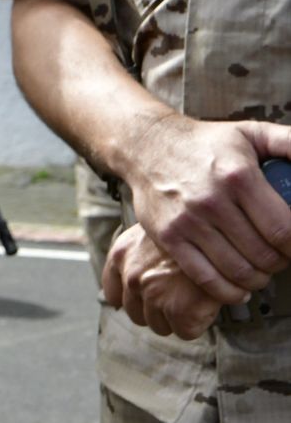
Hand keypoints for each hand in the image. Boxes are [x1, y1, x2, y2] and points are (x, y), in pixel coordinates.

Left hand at [103, 224, 227, 339]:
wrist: (222, 230)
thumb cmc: (191, 227)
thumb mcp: (156, 230)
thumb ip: (142, 253)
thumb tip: (140, 279)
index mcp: (121, 254)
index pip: (113, 294)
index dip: (132, 300)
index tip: (147, 299)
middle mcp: (131, 275)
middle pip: (136, 314)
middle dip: (157, 310)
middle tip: (180, 298)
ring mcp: (153, 294)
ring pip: (159, 326)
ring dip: (176, 319)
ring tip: (194, 299)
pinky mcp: (179, 310)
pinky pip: (185, 332)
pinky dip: (198, 324)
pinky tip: (207, 304)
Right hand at [122, 114, 290, 296]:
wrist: (148, 145)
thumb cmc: (204, 142)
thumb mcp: (251, 133)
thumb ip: (290, 143)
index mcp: (238, 176)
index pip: (284, 230)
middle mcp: (212, 201)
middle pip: (263, 255)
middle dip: (281, 263)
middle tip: (279, 257)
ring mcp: (188, 222)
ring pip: (238, 271)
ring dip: (258, 278)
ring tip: (261, 270)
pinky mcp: (169, 237)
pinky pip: (205, 277)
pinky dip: (228, 291)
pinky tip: (239, 287)